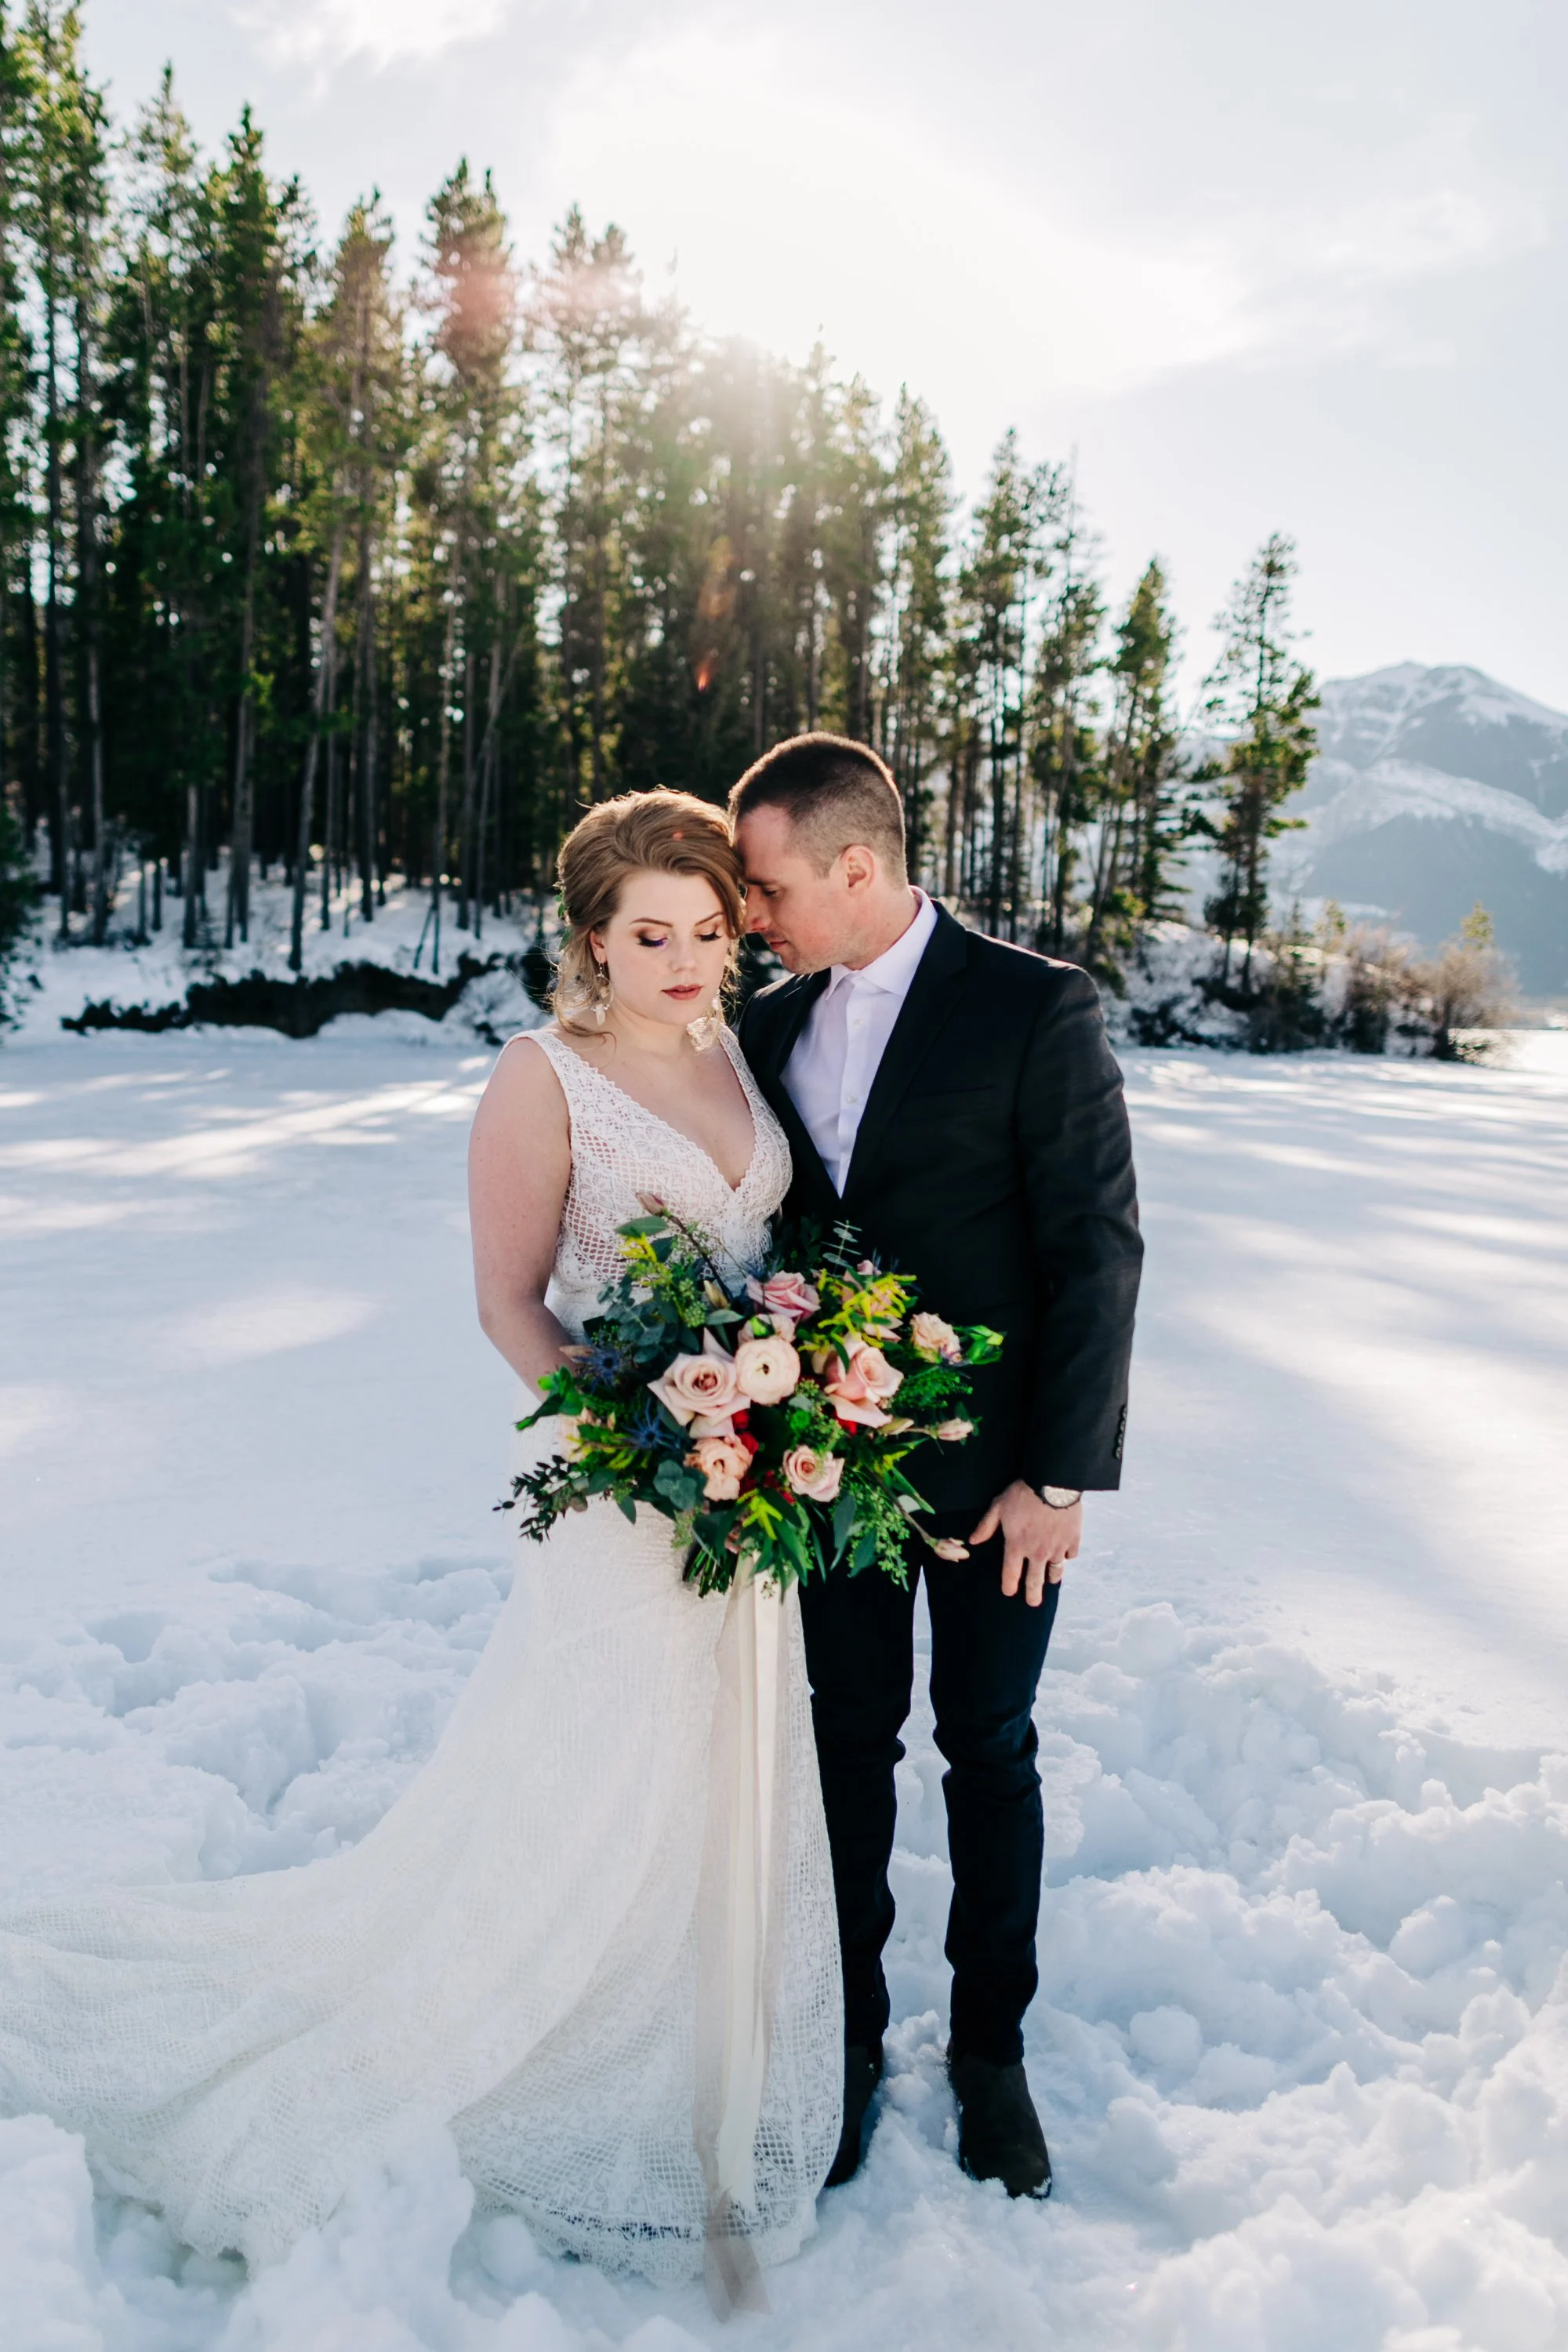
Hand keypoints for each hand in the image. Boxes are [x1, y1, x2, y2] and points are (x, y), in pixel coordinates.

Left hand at [968, 1481, 1081, 1606]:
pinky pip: (1071, 1555)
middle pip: (1035, 1581)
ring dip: (1052, 1577)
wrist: (1053, 1483)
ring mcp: (1057, 1548)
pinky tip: (1065, 1555)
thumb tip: (973, 1541)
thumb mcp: (998, 1507)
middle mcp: (1037, 1552)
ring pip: (1055, 1570)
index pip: (1011, 1573)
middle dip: (1033, 1595)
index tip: (1009, 1592)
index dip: (1009, 1585)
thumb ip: (986, 1526)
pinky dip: (1067, 1556)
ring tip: (1051, 1582)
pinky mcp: (1073, 1540)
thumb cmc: (1022, 1494)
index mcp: (1017, 1545)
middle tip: (1033, 1603)